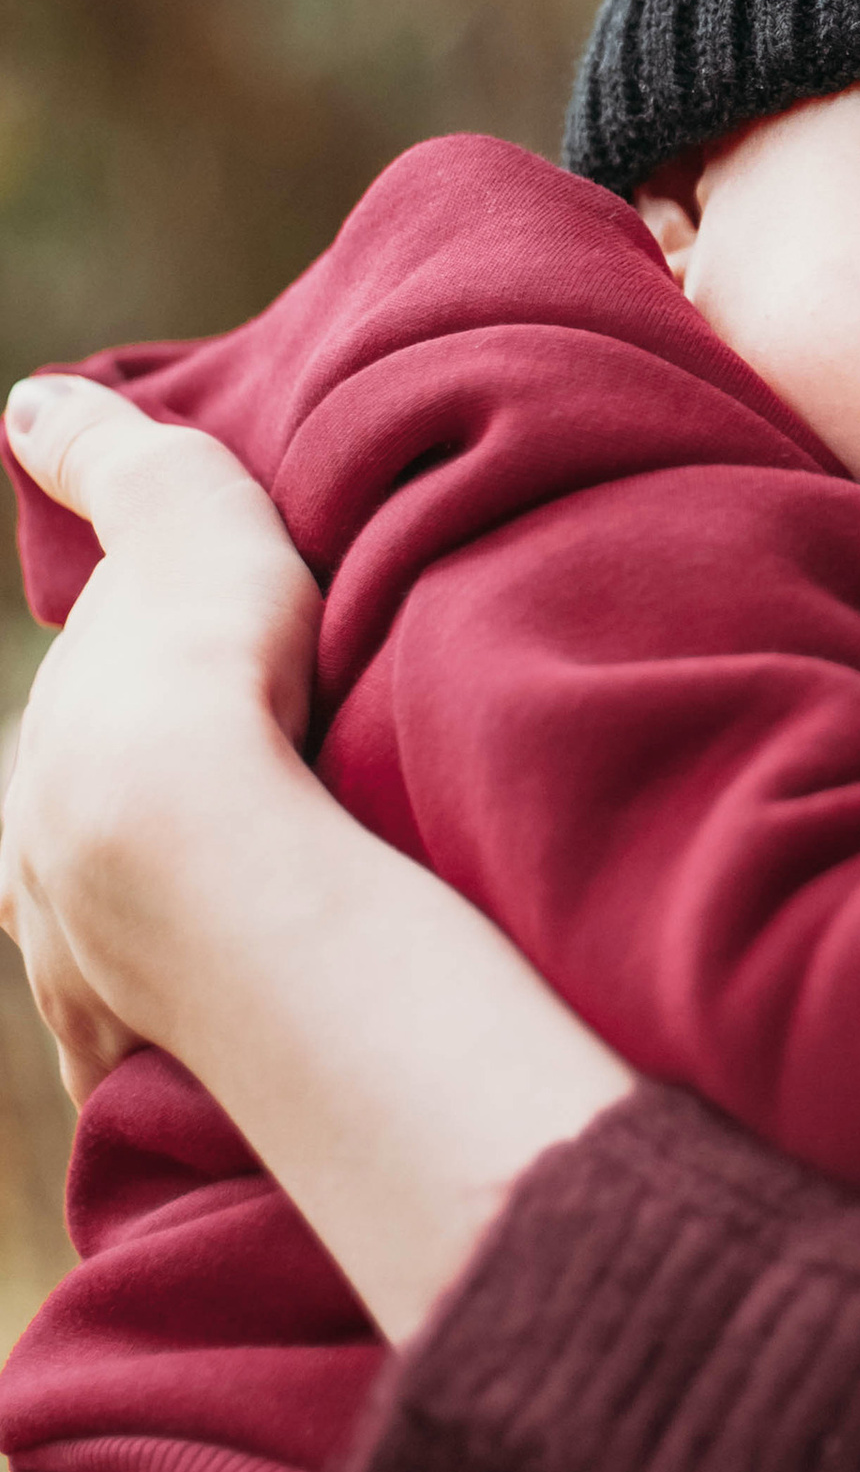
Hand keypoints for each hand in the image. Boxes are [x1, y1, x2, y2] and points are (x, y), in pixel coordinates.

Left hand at [1, 373, 318, 1097]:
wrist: (210, 846)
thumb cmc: (205, 671)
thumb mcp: (178, 510)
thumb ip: (111, 459)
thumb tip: (29, 401)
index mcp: (40, 752)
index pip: (77, 734)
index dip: (133, 721)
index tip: (184, 718)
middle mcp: (29, 869)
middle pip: (70, 858)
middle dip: (119, 857)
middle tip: (213, 840)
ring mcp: (74, 974)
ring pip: (97, 970)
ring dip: (140, 968)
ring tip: (218, 964)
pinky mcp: (136, 1061)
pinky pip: (150, 1065)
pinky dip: (175, 1061)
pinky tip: (213, 1070)